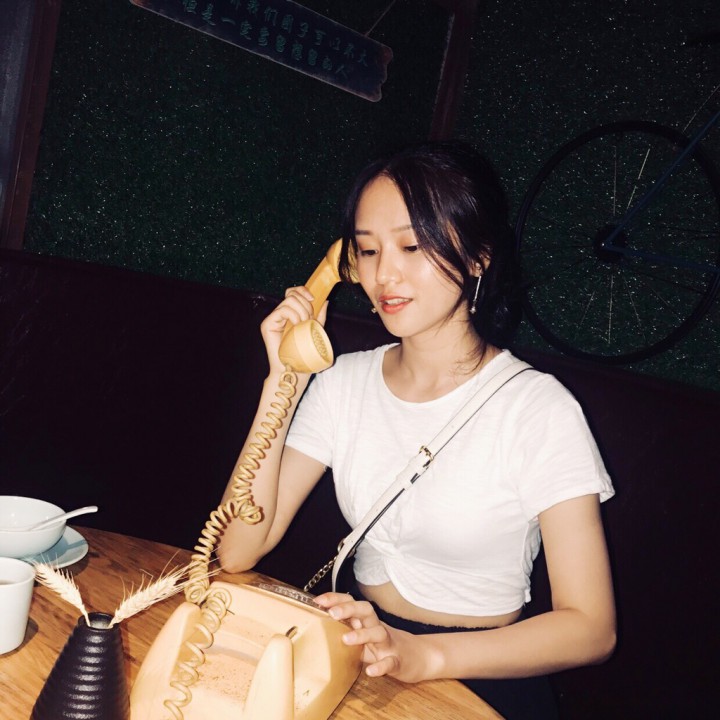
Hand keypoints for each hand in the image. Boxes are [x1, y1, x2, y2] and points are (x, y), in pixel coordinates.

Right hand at [260, 286, 327, 374]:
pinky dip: (293, 315)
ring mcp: (273, 318)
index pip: (293, 292)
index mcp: (290, 313)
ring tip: (303, 324)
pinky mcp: (267, 324)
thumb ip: (319, 316)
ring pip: (289, 300)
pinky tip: (296, 325)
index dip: (303, 290)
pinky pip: (282, 310)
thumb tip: (326, 300)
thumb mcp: (315, 330)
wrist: (294, 369)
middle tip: (309, 319)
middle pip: (292, 293)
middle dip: (305, 304)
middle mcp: (280, 314)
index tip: (314, 299)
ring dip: (301, 311)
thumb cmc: (304, 353)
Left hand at [315, 592, 434, 682]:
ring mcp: (389, 644)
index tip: (318, 600)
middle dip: (348, 609)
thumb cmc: (386, 646)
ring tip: (345, 640)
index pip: (352, 603)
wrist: (420, 657)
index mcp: (368, 622)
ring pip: (378, 633)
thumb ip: (349, 631)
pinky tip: (371, 671)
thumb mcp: (366, 637)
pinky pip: (390, 662)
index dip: (336, 599)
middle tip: (331, 613)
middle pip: (365, 611)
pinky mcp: (399, 661)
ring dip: (362, 635)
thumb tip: (320, 628)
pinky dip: (381, 666)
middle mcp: (378, 628)